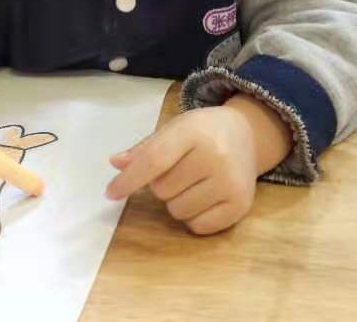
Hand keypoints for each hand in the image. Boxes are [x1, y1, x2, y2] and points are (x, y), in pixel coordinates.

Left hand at [106, 94, 291, 235]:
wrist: (246, 134)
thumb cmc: (203, 131)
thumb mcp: (174, 128)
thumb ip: (145, 148)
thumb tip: (115, 164)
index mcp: (193, 131)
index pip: (154, 160)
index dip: (129, 179)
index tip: (110, 193)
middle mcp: (215, 156)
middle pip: (162, 190)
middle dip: (162, 184)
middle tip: (180, 168)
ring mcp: (230, 182)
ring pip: (177, 211)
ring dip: (177, 201)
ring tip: (194, 181)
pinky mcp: (240, 206)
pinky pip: (197, 227)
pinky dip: (193, 216)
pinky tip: (205, 195)